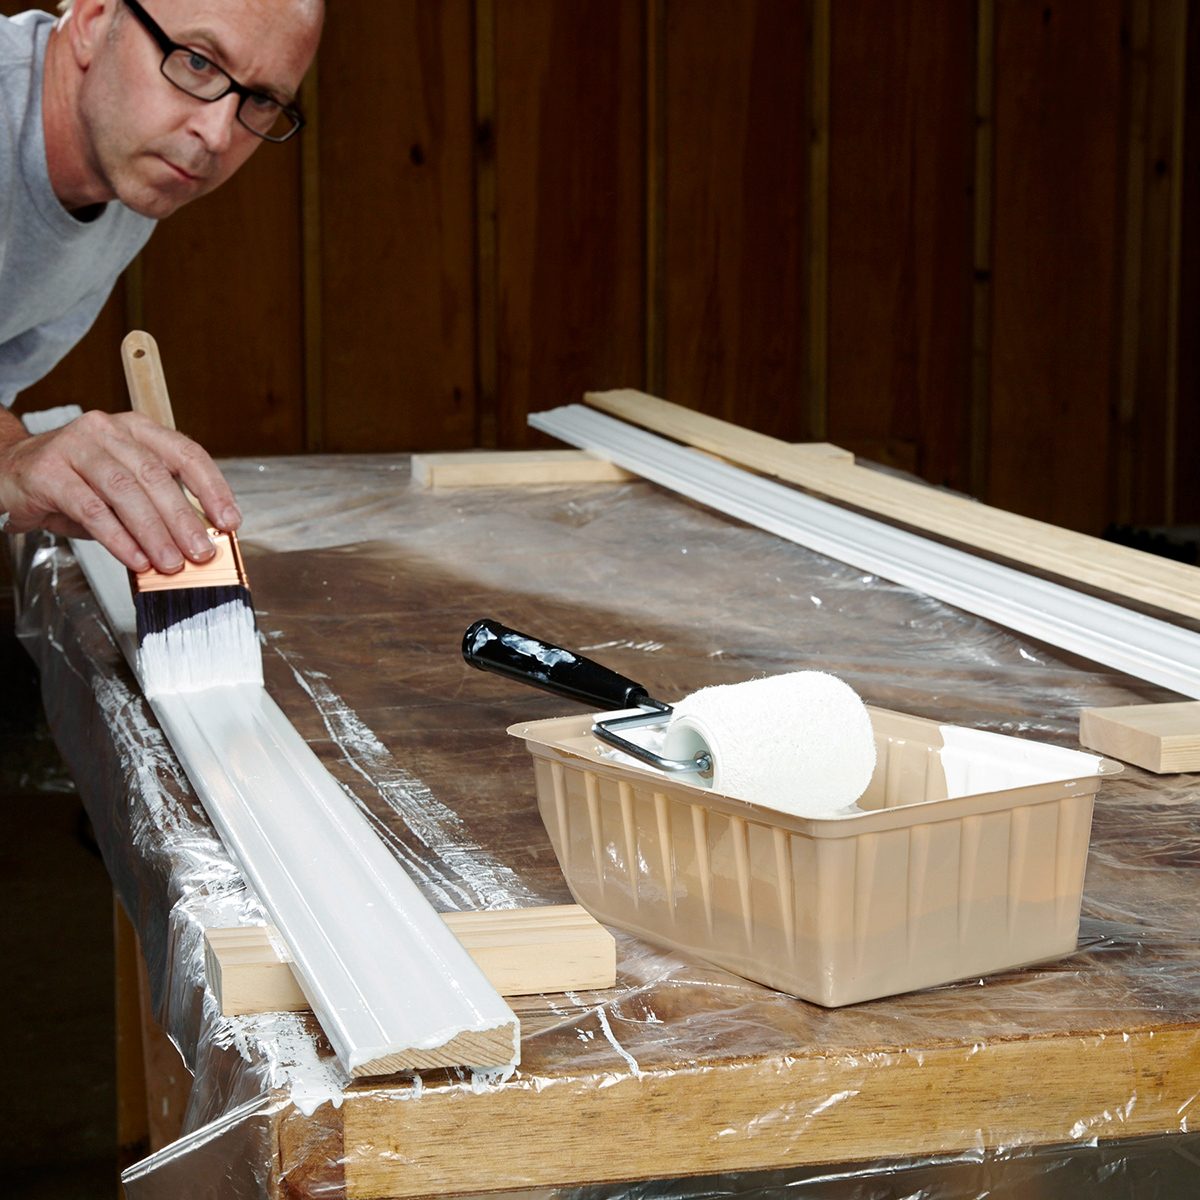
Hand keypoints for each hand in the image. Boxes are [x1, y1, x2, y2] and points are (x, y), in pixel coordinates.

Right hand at [0, 408, 242, 573]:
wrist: (9, 472)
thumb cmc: (75, 483)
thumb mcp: (122, 490)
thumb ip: (156, 507)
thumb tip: (195, 542)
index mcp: (136, 430)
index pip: (186, 454)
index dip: (213, 488)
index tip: (230, 521)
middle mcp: (108, 431)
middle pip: (157, 476)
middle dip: (184, 519)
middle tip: (201, 553)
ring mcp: (76, 446)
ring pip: (126, 491)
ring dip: (154, 532)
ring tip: (170, 562)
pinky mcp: (48, 471)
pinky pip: (92, 509)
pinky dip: (118, 538)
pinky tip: (135, 559)